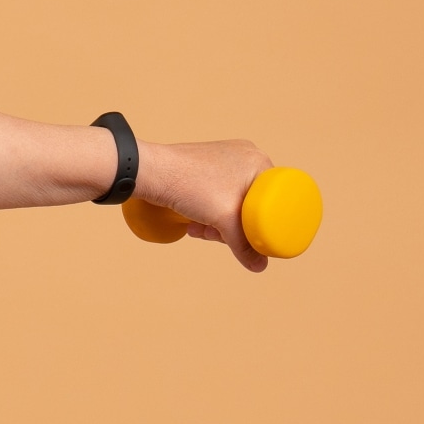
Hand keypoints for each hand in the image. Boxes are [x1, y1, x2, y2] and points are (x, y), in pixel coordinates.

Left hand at [134, 139, 273, 271]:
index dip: (263, 223)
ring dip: (215, 223)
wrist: (149, 171)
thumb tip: (259, 267)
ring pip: (230, 202)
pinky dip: (205, 212)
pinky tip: (192, 222)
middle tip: (216, 235)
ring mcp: (223, 160)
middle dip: (231, 226)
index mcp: (259, 162)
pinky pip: (214, 195)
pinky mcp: (203, 167)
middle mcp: (245, 156)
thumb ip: (243, 245)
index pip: (274, 200)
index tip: (248, 238)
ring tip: (198, 229)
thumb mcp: (224, 219)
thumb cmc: (191, 187)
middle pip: (250, 204)